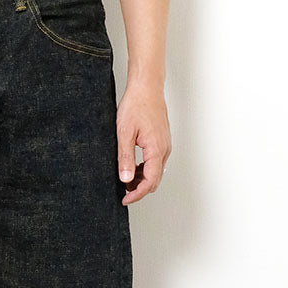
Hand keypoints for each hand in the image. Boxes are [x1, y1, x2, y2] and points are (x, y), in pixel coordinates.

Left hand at [116, 80, 171, 204]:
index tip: (125, 200)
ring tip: (124, 178)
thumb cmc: (136, 106)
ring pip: (155, 172)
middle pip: (155, 180)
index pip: (149, 182)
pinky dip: (145, 170)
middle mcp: (164, 150)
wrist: (146, 88)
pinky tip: (132, 167)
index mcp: (156, 150)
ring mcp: (165, 146)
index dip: (137, 194)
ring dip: (142, 180)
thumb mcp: (124, 133)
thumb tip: (125, 179)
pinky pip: (156, 163)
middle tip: (122, 192)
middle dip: (139, 189)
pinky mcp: (162, 142)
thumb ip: (125, 158)